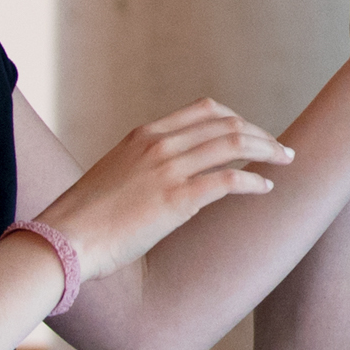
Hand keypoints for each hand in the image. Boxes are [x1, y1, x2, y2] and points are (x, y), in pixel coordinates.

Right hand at [37, 99, 290, 286]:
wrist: (64, 239)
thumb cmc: (86, 217)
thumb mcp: (116, 174)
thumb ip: (145, 165)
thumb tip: (170, 177)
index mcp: (144, 134)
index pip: (205, 110)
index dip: (238, 119)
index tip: (254, 133)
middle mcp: (159, 144)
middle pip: (227, 124)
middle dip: (261, 135)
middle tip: (282, 150)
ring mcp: (168, 170)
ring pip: (234, 145)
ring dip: (267, 151)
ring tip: (285, 162)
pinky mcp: (175, 200)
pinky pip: (229, 181)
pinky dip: (254, 182)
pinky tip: (265, 189)